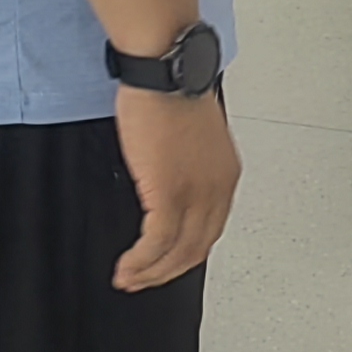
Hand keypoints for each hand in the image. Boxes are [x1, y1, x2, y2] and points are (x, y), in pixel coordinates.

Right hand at [111, 86, 237, 289]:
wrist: (166, 71)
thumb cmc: (172, 89)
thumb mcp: (192, 135)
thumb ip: (187, 164)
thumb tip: (167, 180)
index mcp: (225, 175)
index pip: (211, 229)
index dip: (187, 252)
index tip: (167, 262)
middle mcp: (217, 189)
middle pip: (197, 248)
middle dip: (168, 270)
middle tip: (144, 280)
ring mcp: (195, 193)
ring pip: (177, 252)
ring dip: (151, 272)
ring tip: (130, 280)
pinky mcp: (169, 193)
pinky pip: (157, 242)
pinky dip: (141, 261)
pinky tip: (127, 268)